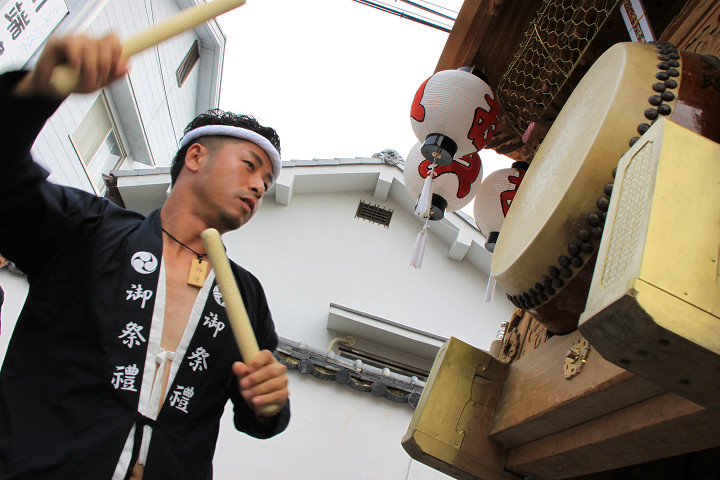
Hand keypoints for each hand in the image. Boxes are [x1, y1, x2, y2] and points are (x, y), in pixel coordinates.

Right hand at [14, 34, 128, 98]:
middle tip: (99, 79)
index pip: (113, 40)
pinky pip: (73, 46)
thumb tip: (127, 66)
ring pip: (91, 46)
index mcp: (98, 48)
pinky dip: (77, 61)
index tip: (117, 67)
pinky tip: (75, 70)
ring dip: (92, 68)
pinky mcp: (58, 42)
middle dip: (106, 64)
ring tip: (87, 81)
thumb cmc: (72, 84)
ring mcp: (73, 40)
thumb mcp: (97, 84)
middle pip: (105, 42)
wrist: (48, 90)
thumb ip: (112, 76)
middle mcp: (87, 41)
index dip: (118, 51)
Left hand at [233, 350, 287, 416]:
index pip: (265, 355)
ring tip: (246, 394)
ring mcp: (283, 381)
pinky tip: (255, 401)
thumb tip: (237, 366)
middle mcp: (278, 368)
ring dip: (257, 390)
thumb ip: (241, 370)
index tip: (248, 370)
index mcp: (268, 360)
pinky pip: (276, 396)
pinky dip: (264, 399)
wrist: (261, 401)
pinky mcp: (285, 393)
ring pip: (272, 384)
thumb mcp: (245, 376)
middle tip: (243, 385)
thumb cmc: (254, 384)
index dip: (257, 361)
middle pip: (270, 371)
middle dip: (255, 378)